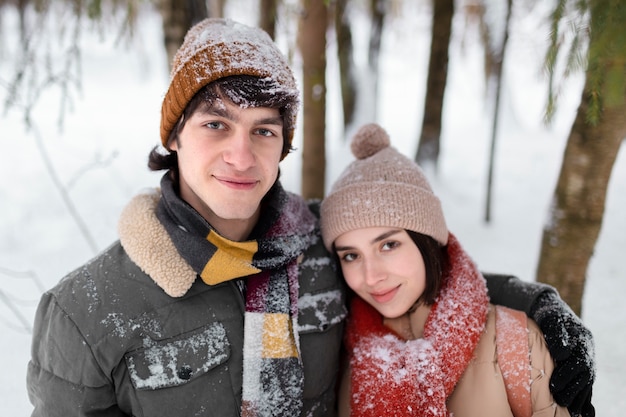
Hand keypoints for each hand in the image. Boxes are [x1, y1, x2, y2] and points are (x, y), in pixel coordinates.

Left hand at [530, 291, 594, 416]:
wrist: (551, 312)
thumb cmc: (550, 317)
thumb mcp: (552, 321)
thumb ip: (557, 336)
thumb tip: (561, 354)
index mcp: (583, 340)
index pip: (578, 361)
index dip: (567, 374)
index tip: (553, 384)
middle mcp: (588, 353)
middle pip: (583, 375)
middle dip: (572, 389)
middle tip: (559, 400)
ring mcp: (587, 361)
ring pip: (585, 382)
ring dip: (578, 397)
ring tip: (568, 409)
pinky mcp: (582, 368)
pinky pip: (586, 385)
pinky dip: (584, 399)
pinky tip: (582, 412)